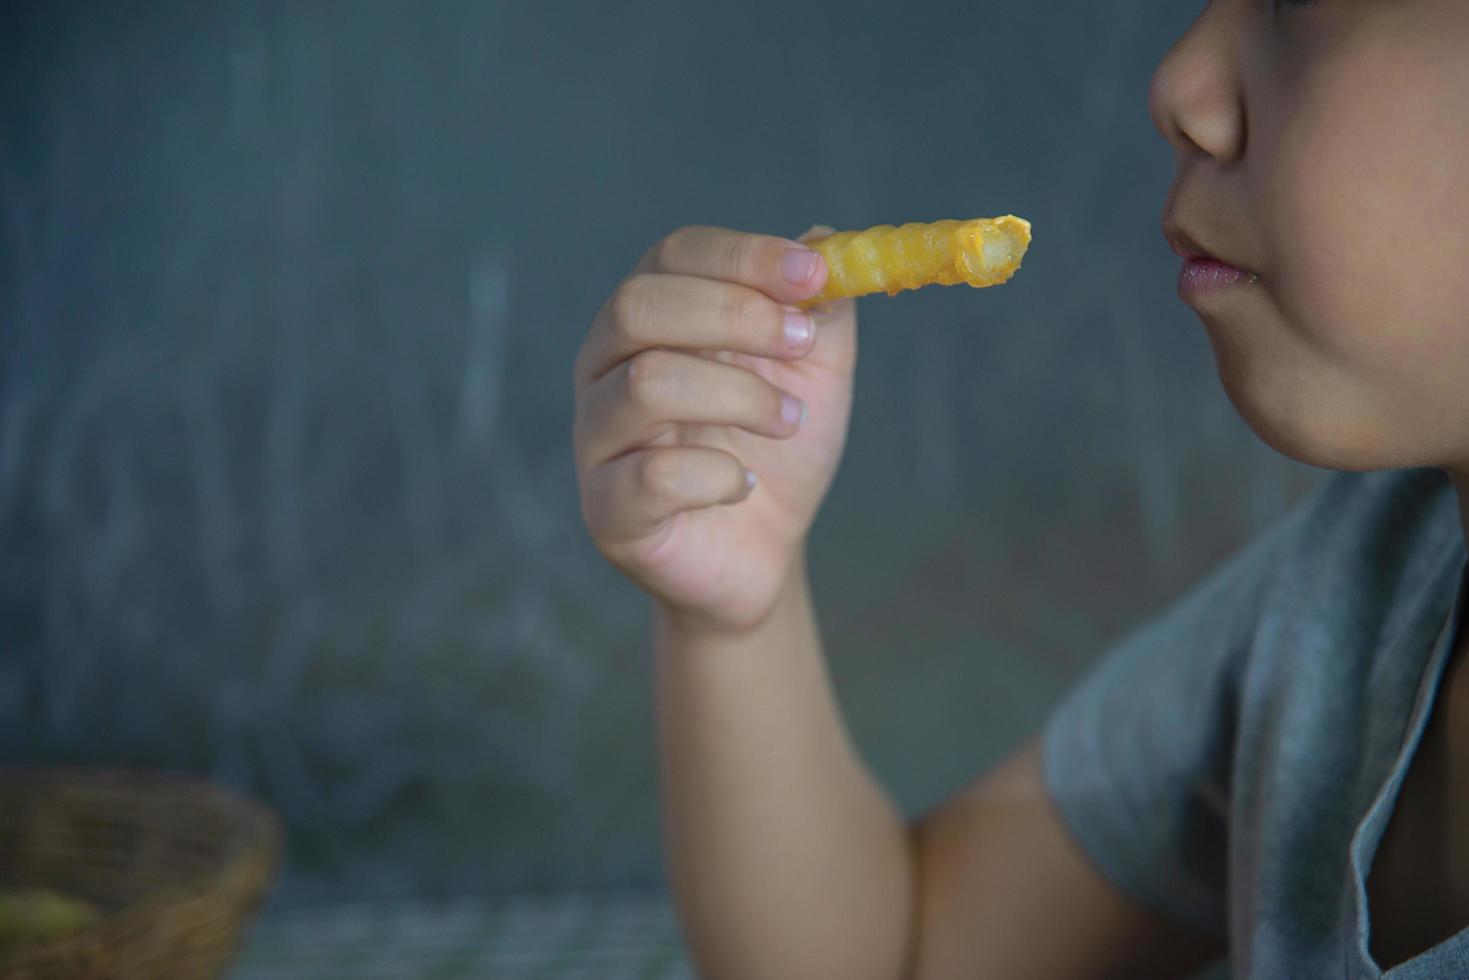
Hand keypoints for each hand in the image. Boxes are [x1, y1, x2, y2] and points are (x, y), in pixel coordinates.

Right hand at [573, 225, 857, 634]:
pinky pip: (651, 475)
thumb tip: (822, 235)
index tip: (814, 274)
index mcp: (650, 316)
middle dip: (735, 316)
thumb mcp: (814, 373)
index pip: (674, 255)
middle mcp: (605, 366)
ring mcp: (596, 437)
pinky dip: (719, 475)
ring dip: (740, 397)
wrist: (762, 552)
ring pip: (646, 384)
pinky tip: (747, 483)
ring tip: (789, 424)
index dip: (744, 257)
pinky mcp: (605, 509)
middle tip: (802, 345)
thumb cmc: (775, 449)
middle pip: (639, 305)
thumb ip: (819, 309)